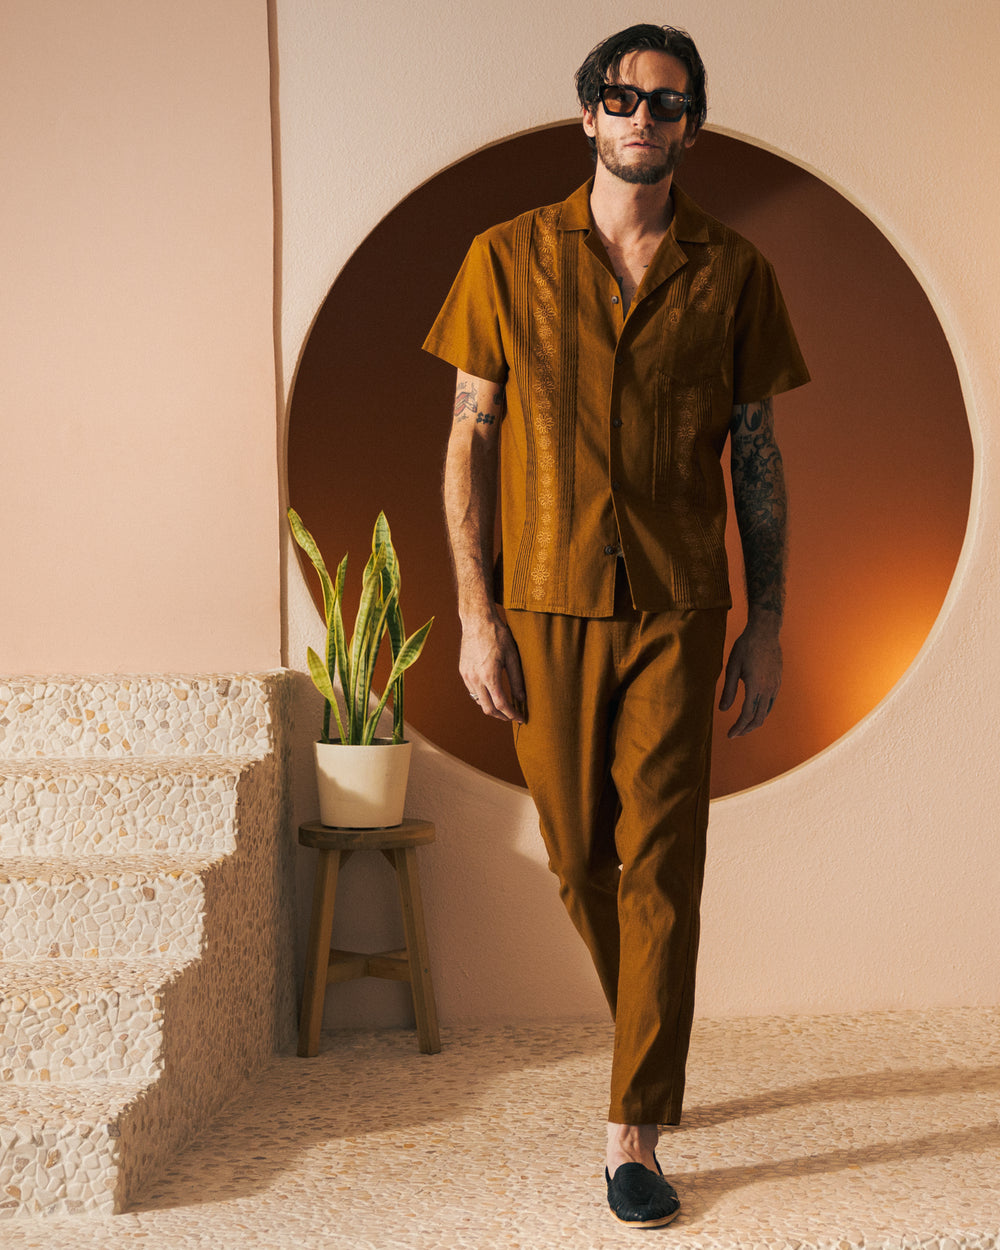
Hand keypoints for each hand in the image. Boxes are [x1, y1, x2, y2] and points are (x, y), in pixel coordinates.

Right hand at [460, 609, 525, 722]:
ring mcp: (467, 675)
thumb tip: (521, 699)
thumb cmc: (497, 635)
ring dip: (492, 707)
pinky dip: (483, 697)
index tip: (520, 718)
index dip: (512, 714)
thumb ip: (517, 680)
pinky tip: (492, 693)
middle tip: (513, 716)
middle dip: (502, 716)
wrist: (477, 620)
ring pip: (479, 701)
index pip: (501, 704)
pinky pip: (473, 691)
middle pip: (488, 708)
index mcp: (489, 675)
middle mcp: (475, 678)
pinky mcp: (463, 671)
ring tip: (504, 706)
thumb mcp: (512, 656)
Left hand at [719, 610, 781, 737]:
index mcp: (755, 687)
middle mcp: (768, 689)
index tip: (730, 734)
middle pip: (758, 718)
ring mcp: (775, 686)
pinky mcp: (778, 682)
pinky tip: (753, 710)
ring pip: (766, 712)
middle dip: (746, 729)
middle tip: (735, 733)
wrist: (765, 632)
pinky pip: (770, 703)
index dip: (738, 728)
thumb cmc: (745, 647)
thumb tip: (722, 709)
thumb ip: (728, 690)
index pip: (747, 715)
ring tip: (743, 725)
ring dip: (754, 721)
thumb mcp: (732, 668)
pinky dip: (761, 711)